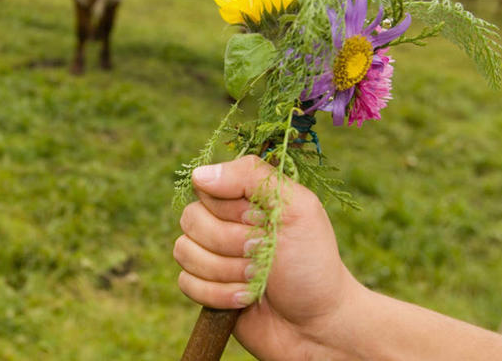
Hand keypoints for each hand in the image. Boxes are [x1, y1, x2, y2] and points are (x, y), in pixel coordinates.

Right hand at [173, 155, 361, 359]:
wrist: (317, 326)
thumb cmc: (313, 263)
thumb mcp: (297, 208)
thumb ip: (252, 177)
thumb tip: (198, 175)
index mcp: (243, 197)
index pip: (205, 186)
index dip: (230, 208)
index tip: (262, 221)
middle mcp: (222, 221)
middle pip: (191, 219)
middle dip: (230, 243)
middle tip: (264, 254)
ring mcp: (211, 254)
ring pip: (184, 251)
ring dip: (226, 271)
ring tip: (257, 280)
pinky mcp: (203, 286)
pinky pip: (185, 282)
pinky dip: (218, 294)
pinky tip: (245, 299)